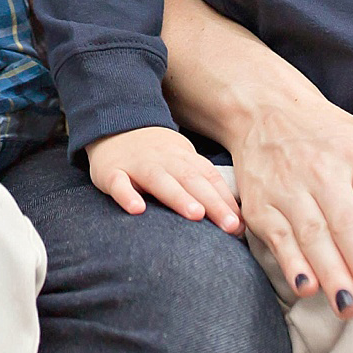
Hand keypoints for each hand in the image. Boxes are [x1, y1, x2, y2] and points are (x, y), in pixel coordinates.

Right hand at [85, 125, 241, 233]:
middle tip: (230, 226)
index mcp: (184, 158)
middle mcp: (164, 160)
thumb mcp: (182, 161)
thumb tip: (235, 218)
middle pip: (191, 180)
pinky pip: (118, 184)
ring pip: (159, 180)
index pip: (209, 178)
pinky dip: (126, 195)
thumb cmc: (155, 155)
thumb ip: (203, 184)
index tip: (241, 225)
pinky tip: (136, 209)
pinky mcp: (111, 172)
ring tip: (196, 215)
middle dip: (212, 203)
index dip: (226, 200)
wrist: (113, 126)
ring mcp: (137, 165)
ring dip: (178, 197)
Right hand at [226, 88, 352, 318]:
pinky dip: (292, 264)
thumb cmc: (338, 147)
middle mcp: (325, 170)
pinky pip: (278, 237)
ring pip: (314, 234)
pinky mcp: (262, 204)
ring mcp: (289, 186)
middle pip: (348, 223)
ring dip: (332, 273)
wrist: (271, 111)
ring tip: (350, 306)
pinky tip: (307, 287)